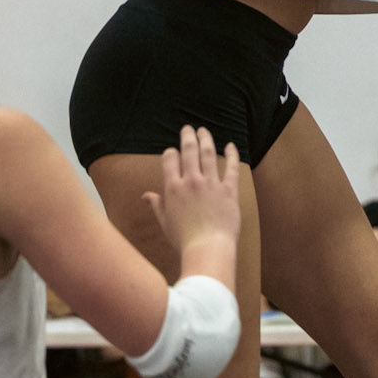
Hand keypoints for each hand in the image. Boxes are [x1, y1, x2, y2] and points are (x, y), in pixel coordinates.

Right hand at [145, 125, 240, 251]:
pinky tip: (231, 145)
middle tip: (188, 128)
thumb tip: (145, 196)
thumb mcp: (165, 223)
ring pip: (208, 153)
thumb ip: (156, 205)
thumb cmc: (184, 240)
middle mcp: (191, 181)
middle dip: (187, 136)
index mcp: (173, 188)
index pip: (169, 159)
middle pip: (189, 150)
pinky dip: (232, 154)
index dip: (170, 152)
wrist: (207, 249)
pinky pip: (231, 167)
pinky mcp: (229, 190)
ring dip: (205, 139)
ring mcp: (211, 184)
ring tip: (203, 130)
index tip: (173, 152)